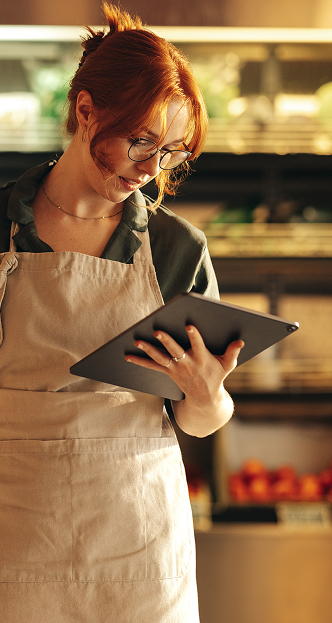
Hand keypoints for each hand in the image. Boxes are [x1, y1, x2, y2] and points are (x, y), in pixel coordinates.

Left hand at [125, 326, 243, 436]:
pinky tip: (127, 356)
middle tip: (157, 330)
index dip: (194, 336)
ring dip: (148, 350)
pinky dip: (139, 361)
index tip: (189, 325)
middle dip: (166, 341)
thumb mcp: (228, 365)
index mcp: (202, 359)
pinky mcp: (168, 372)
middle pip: (175, 351)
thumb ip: (233, 352)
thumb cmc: (216, 376)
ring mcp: (176, 369)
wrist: (205, 399)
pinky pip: (152, 366)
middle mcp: (187, 363)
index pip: (198, 346)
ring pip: (160, 358)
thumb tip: (240, 341)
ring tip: (137, 340)